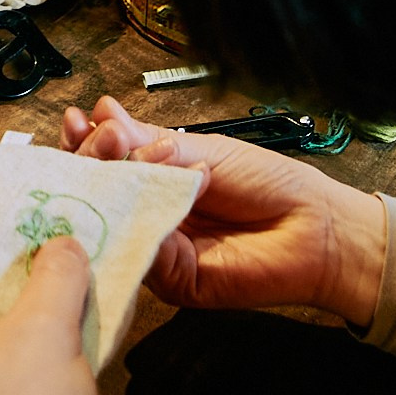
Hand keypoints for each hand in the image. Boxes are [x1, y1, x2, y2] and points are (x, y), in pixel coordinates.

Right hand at [63, 96, 386, 324]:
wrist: (317, 227)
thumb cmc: (269, 183)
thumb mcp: (204, 150)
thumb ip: (150, 141)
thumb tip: (103, 114)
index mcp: (156, 180)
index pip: (106, 163)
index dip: (87, 143)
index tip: (78, 119)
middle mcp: (150, 215)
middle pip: (99, 193)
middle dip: (89, 160)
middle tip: (95, 136)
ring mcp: (157, 248)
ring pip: (113, 222)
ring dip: (106, 185)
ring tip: (108, 152)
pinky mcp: (171, 280)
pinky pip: (142, 253)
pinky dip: (138, 222)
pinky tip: (139, 191)